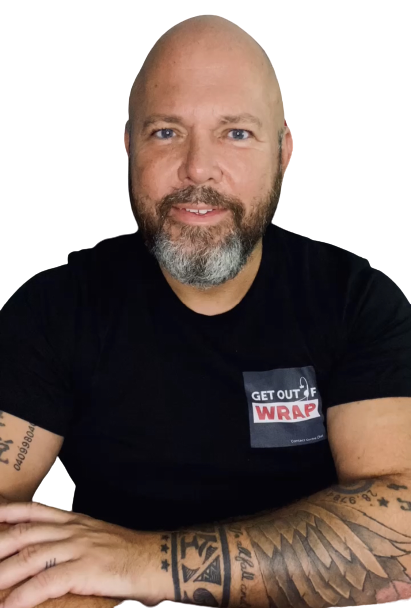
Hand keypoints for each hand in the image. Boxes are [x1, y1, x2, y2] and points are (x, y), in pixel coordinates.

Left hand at [0, 501, 164, 607]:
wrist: (159, 559)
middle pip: (26, 531)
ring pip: (31, 555)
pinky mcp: (86, 569)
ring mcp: (80, 547)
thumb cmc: (130, 555)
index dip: (10, 511)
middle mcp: (74, 530)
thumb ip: (76, 543)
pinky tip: (10, 607)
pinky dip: (24, 595)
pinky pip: (47, 582)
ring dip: (3, 573)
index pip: (36, 510)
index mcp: (77, 521)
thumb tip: (54, 559)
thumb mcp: (99, 539)